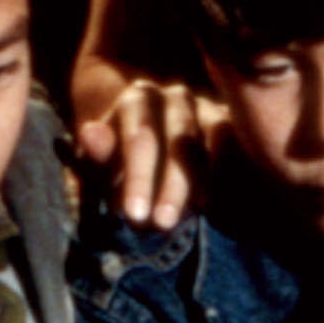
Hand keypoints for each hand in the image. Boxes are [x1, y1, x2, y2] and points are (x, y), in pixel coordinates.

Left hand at [74, 77, 226, 229]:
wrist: (145, 135)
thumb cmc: (116, 153)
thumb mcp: (99, 156)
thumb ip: (98, 151)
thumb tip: (90, 133)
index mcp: (138, 99)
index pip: (141, 137)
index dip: (138, 177)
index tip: (134, 214)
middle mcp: (176, 98)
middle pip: (182, 142)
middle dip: (173, 187)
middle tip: (163, 224)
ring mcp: (207, 108)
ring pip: (212, 144)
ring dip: (203, 183)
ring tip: (194, 216)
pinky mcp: (228, 123)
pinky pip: (233, 146)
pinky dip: (226, 172)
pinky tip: (215, 202)